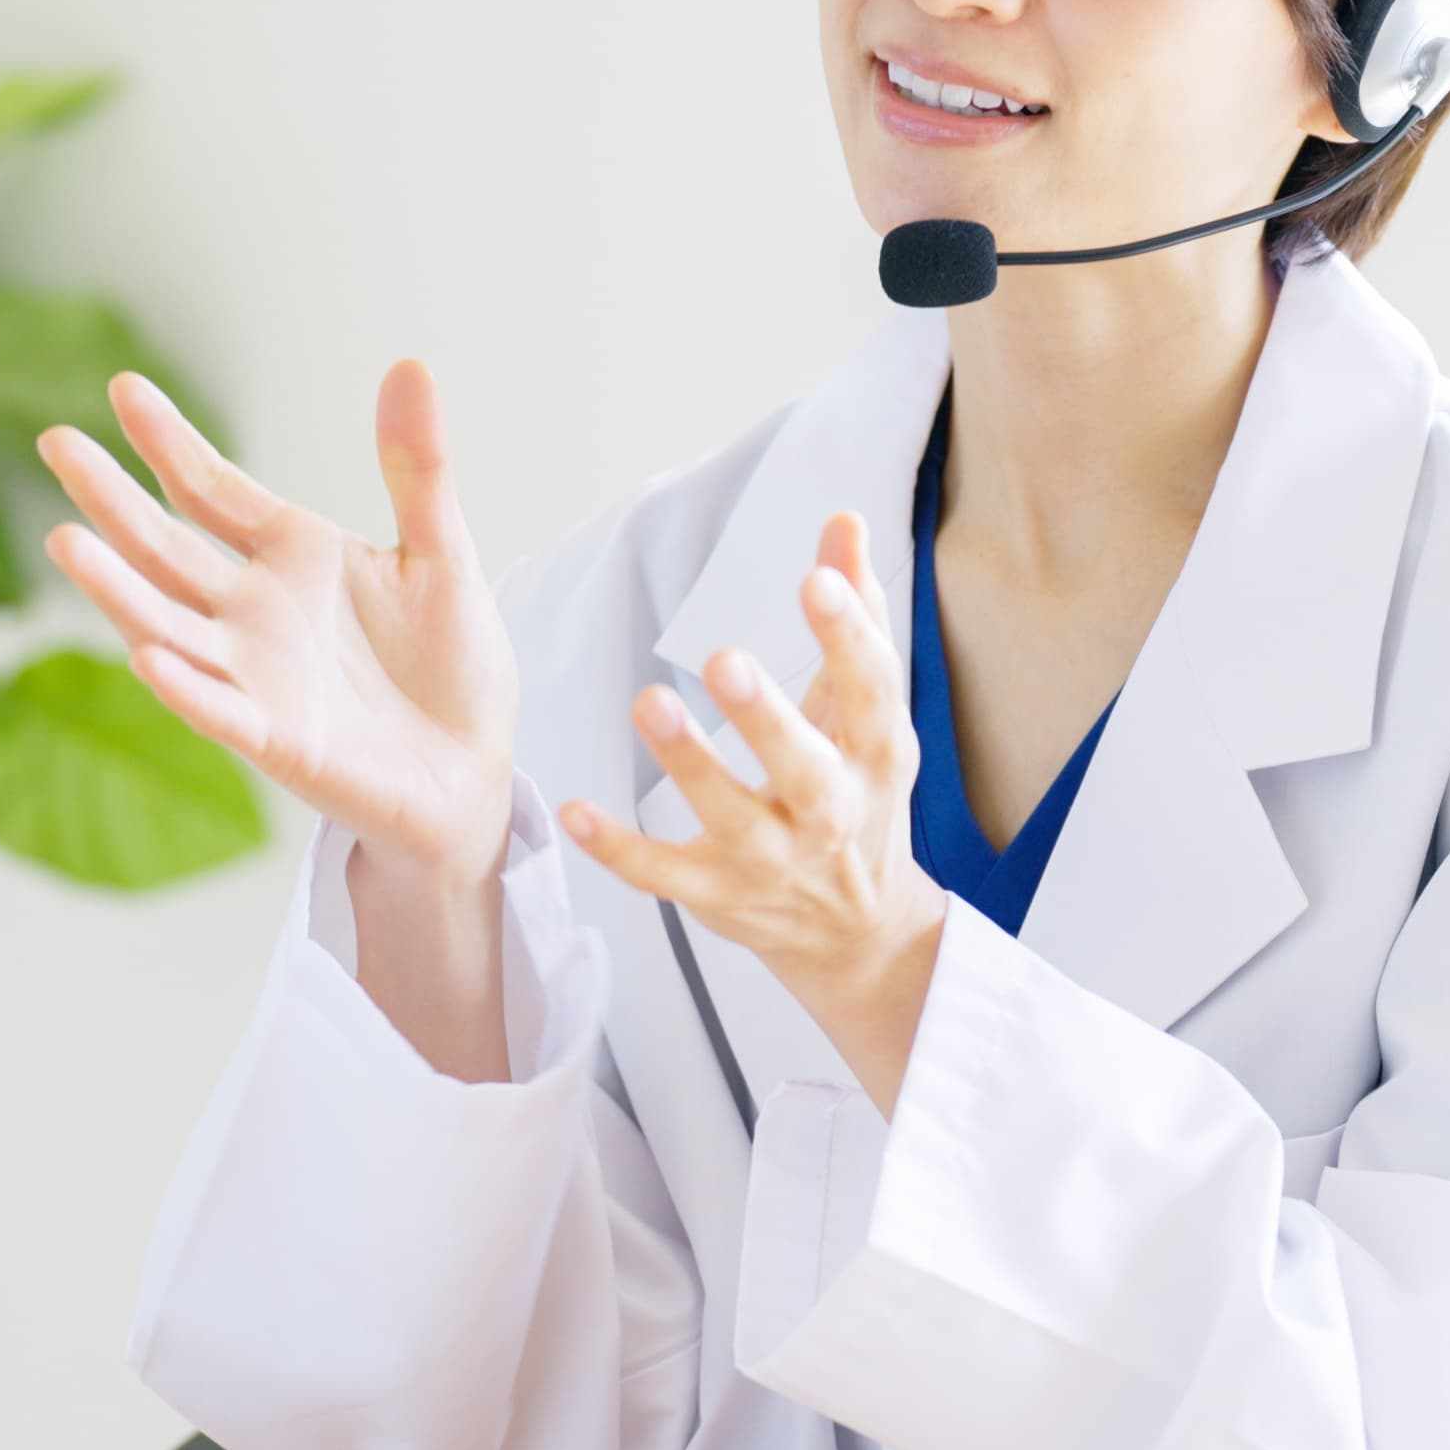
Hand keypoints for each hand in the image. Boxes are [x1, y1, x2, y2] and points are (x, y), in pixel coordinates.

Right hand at [39, 361, 516, 888]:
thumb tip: (409, 365)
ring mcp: (255, 676)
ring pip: (168, 625)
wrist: (473, 772)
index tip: (123, 387)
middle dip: (111, 498)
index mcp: (290, 555)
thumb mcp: (442, 553)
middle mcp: (253, 611)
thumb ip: (418, 469)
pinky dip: (186, 688)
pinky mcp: (277, 740)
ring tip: (65, 540)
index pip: (211, 488)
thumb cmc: (450, 666)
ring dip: (117, 590)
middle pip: (165, 547)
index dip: (168, 442)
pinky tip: (149, 657)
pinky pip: (220, 711)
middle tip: (55, 442)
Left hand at [558, 511, 951, 1113]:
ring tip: (649, 701)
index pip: (870, 691)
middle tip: (724, 658)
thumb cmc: (859, 788)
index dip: (848, 637)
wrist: (858, 929)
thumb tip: (843, 520)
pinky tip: (574, 809)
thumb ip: (855, 612)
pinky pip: (664, 875)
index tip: (815, 581)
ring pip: (731, 819)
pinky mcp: (719, 898)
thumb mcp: (867, 708)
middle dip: (767, 716)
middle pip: (804, 768)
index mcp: (875, 752)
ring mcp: (774, 862)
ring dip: (690, 764)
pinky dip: (619, 849)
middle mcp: (831, 811)